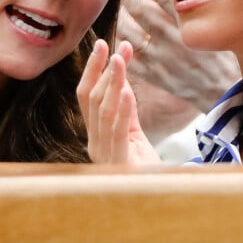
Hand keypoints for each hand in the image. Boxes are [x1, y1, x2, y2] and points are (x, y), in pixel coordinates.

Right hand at [76, 39, 160, 164]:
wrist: (156, 198)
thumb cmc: (142, 165)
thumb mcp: (132, 131)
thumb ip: (126, 106)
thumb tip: (121, 76)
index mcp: (95, 134)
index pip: (86, 96)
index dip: (93, 69)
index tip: (102, 44)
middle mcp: (94, 143)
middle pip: (92, 100)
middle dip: (103, 70)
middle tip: (115, 47)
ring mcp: (105, 154)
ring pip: (103, 111)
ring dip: (112, 83)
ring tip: (120, 60)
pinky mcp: (120, 163)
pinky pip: (119, 132)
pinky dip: (122, 110)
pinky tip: (127, 91)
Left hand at [118, 0, 239, 111]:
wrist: (228, 89)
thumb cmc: (224, 47)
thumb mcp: (214, 16)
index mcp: (191, 23)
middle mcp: (174, 40)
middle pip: (141, 9)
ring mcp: (163, 60)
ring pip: (130, 31)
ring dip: (123, 15)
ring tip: (124, 6)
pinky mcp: (157, 76)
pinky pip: (131, 57)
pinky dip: (123, 43)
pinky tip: (126, 33)